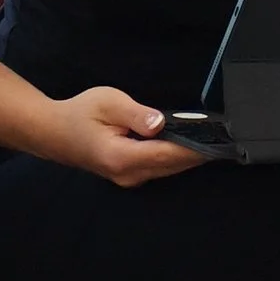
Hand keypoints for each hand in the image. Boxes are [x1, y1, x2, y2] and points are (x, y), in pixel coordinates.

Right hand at [47, 86, 204, 187]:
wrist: (54, 132)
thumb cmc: (79, 113)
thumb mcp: (108, 102)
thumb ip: (136, 114)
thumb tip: (160, 123)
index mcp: (122, 157)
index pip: (167, 154)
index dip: (195, 148)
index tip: (218, 140)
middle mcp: (128, 174)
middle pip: (173, 165)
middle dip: (199, 153)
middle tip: (226, 138)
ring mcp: (128, 179)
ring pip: (168, 170)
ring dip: (190, 157)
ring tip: (214, 141)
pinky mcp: (129, 176)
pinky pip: (160, 169)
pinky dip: (177, 158)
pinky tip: (191, 146)